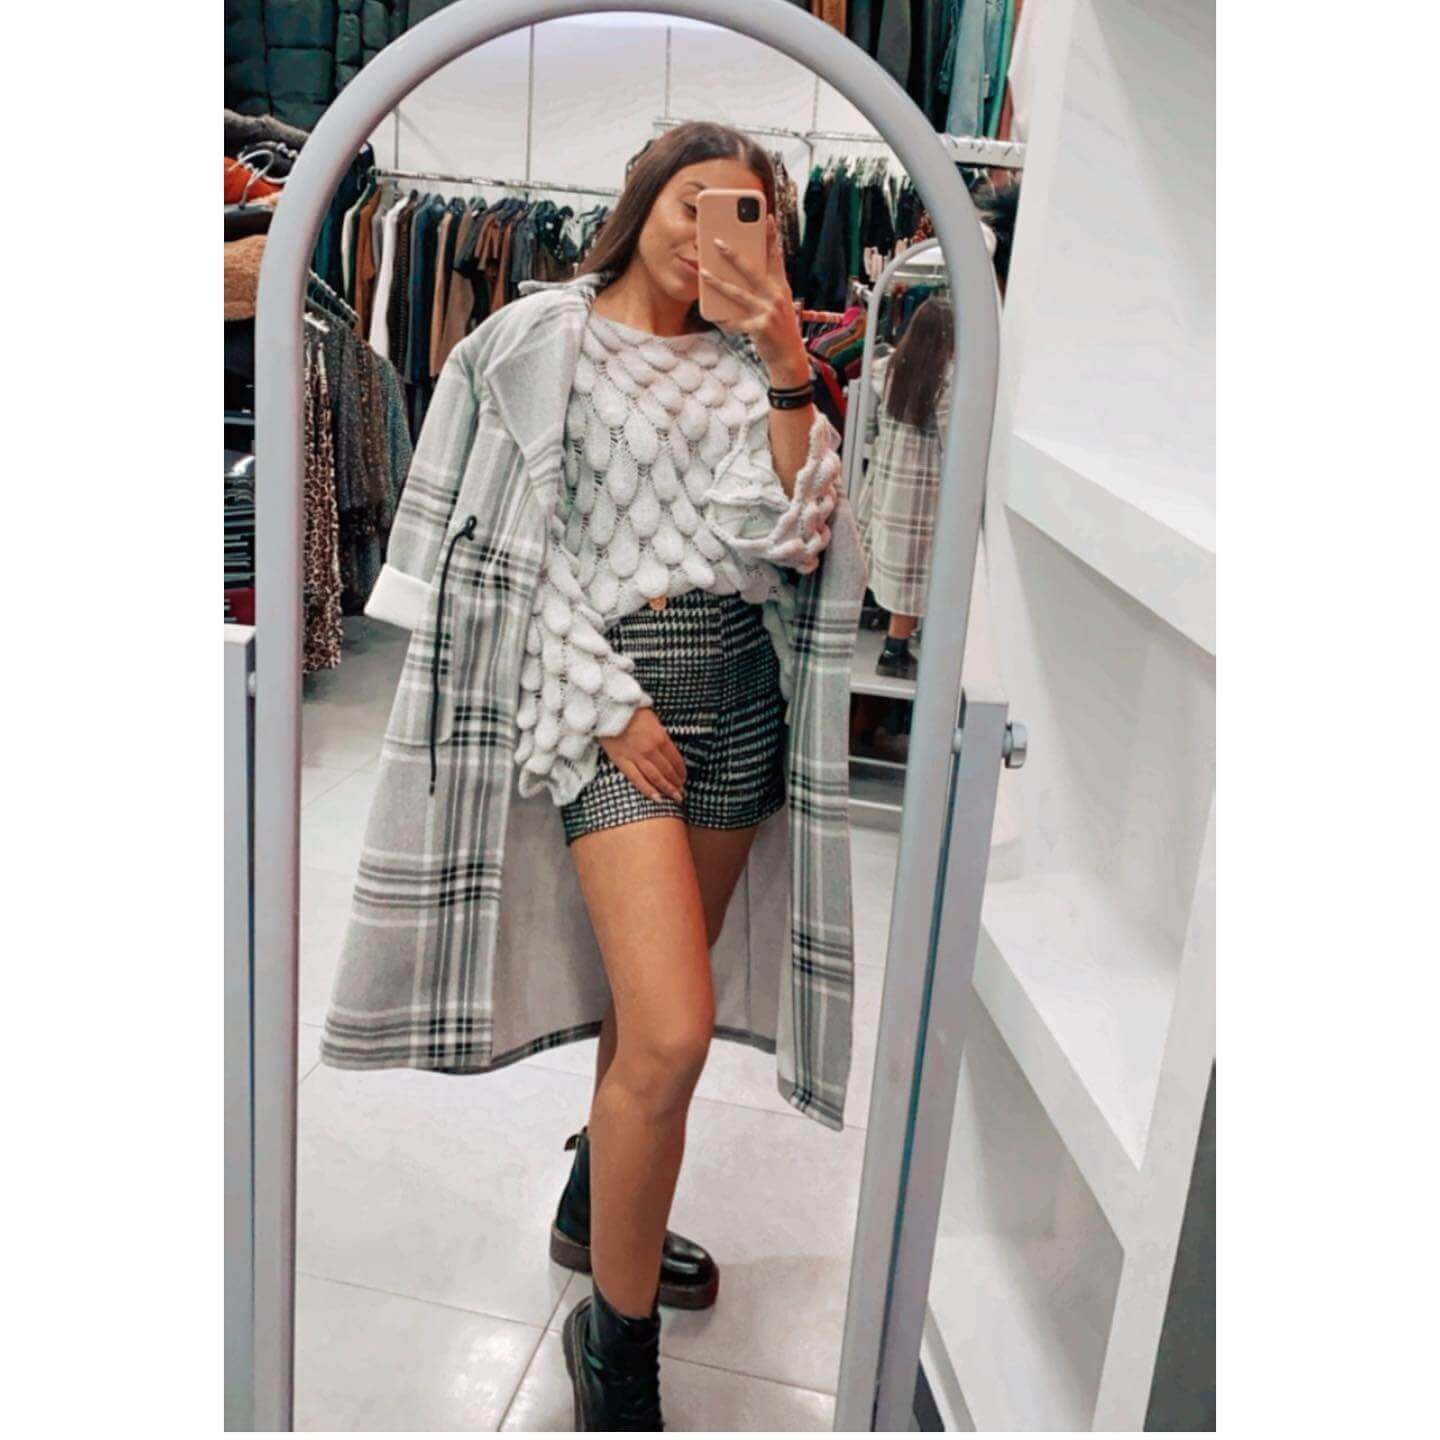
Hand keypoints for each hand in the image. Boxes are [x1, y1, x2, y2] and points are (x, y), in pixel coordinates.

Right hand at [599, 707, 686, 801]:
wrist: (608, 709)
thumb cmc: (631, 711)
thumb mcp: (653, 720)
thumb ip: (661, 736)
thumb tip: (669, 751)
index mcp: (660, 737)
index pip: (676, 759)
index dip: (681, 771)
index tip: (684, 778)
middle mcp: (651, 749)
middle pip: (667, 771)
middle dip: (676, 783)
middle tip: (681, 793)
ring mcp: (636, 757)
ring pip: (655, 778)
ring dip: (667, 789)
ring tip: (674, 797)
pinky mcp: (621, 761)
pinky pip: (637, 779)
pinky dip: (648, 790)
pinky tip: (657, 798)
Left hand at [701, 213, 810, 387]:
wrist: (789, 358)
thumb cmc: (779, 329)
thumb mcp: (777, 305)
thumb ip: (764, 289)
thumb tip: (739, 275)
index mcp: (781, 287)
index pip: (776, 257)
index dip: (772, 237)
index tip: (766, 218)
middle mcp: (776, 296)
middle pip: (752, 270)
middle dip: (733, 254)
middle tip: (717, 241)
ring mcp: (768, 312)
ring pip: (738, 293)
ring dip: (718, 282)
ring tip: (703, 273)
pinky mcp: (760, 328)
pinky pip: (735, 322)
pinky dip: (723, 320)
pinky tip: (713, 317)